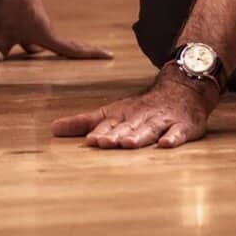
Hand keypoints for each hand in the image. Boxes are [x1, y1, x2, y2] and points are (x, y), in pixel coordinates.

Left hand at [0, 0, 113, 61]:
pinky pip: (12, 37)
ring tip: (27, 61)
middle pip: (57, 47)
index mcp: (45, 35)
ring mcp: (27, 24)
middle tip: (83, 60)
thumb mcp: (2, 29)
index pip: (72, 49)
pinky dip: (3, 44)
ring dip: (27, 52)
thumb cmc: (11, 5)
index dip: (90, 54)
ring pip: (30, 43)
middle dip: (67, 55)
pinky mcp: (14, 19)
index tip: (109, 55)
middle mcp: (40, 30)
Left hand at [51, 63, 220, 148]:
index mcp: (121, 115)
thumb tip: (52, 129)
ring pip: (148, 129)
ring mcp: (161, 122)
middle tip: (103, 143)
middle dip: (114, 135)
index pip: (108, 125)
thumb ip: (83, 122)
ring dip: (138, 136)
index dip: (99, 132)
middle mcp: (139, 118)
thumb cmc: (140, 108)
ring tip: (127, 143)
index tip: (89, 141)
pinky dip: (173, 138)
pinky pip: (178, 133)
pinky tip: (166, 145)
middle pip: (126, 127)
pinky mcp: (182, 127)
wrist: (181, 90)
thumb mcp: (111, 113)